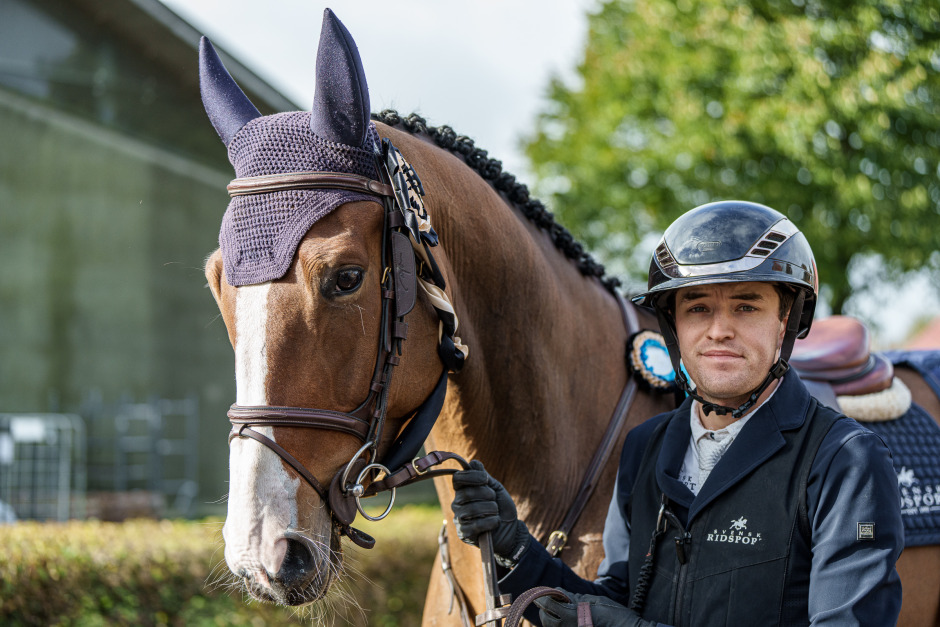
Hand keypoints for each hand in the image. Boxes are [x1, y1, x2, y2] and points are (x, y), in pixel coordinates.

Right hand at [450, 460, 528, 562]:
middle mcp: (457, 504)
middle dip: (485, 494)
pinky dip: (490, 522)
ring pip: (470, 509)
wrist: (511, 530)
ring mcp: (459, 519)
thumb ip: (484, 477)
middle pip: (465, 493)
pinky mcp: (464, 534)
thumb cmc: (502, 508)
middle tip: (494, 499)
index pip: (457, 478)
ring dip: (490, 509)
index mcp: (463, 491)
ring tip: (496, 512)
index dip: (471, 476)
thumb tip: (474, 462)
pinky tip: (495, 522)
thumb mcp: (496, 489)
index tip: (485, 479)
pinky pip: (475, 525)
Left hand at [535, 590, 661, 626]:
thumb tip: (560, 592)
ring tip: (553, 609)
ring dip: (549, 618)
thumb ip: (575, 597)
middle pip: (547, 620)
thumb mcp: (595, 601)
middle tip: (544, 600)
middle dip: (544, 609)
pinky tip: (562, 618)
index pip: (550, 605)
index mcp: (573, 617)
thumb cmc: (615, 615)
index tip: (540, 592)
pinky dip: (558, 624)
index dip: (543, 597)